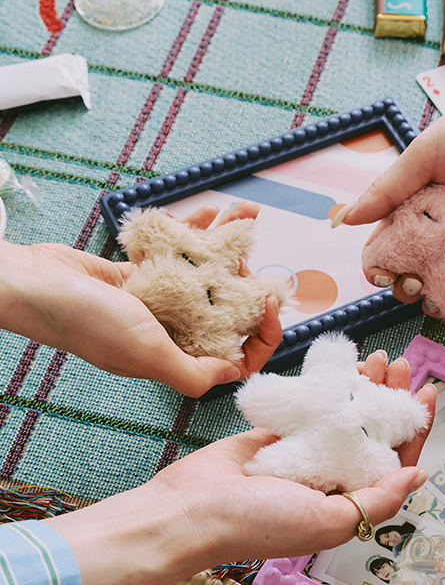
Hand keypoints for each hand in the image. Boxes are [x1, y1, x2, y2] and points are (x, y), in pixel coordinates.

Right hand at [0, 201, 281, 396]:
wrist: (33, 284)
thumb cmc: (88, 323)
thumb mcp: (147, 354)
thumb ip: (192, 372)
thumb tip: (233, 372)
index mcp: (178, 357)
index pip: (236, 357)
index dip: (262, 336)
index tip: (270, 304)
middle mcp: (172, 331)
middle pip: (226, 310)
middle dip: (246, 283)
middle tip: (248, 258)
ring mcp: (157, 300)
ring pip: (204, 275)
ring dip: (226, 246)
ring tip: (245, 216)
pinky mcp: (141, 271)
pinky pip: (178, 251)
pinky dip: (193, 231)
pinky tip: (210, 211)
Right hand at [48, 350, 435, 584]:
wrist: (189, 510)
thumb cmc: (256, 523)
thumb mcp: (327, 521)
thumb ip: (377, 501)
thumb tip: (419, 475)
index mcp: (349, 502)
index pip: (395, 461)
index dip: (414, 428)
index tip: (427, 393)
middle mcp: (331, 478)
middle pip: (373, 432)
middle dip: (391, 399)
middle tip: (400, 366)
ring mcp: (305, 453)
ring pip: (345, 415)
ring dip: (363, 388)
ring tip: (377, 360)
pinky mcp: (280, 434)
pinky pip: (313, 406)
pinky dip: (329, 387)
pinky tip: (343, 368)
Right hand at [335, 13, 444, 317]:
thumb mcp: (423, 155)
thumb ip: (387, 190)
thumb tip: (343, 220)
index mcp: (412, 208)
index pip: (388, 248)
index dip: (381, 267)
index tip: (383, 274)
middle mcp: (439, 229)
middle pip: (417, 273)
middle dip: (411, 288)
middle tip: (416, 285)